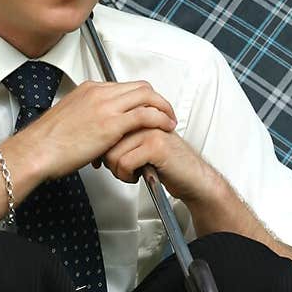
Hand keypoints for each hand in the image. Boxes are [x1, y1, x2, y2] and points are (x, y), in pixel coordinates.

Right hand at [24, 79, 178, 178]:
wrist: (35, 152)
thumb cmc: (46, 143)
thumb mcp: (68, 120)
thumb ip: (85, 118)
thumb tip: (93, 129)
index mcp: (88, 90)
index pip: (124, 86)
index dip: (141, 97)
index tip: (148, 108)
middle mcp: (99, 93)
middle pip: (140, 87)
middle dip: (157, 99)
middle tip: (165, 113)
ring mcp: (105, 107)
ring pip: (147, 97)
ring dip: (163, 108)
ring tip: (170, 121)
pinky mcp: (111, 124)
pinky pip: (145, 115)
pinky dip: (160, 119)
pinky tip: (165, 127)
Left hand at [93, 124, 213, 204]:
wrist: (193, 177)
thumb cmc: (168, 163)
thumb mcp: (142, 145)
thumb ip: (123, 137)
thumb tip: (97, 144)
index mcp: (140, 114)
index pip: (107, 124)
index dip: (101, 146)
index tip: (101, 160)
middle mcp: (145, 119)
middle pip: (106, 139)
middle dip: (108, 161)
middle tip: (120, 169)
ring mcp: (150, 130)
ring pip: (113, 153)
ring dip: (117, 171)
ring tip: (130, 173)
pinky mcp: (155, 146)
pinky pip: (124, 163)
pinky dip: (126, 175)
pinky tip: (137, 176)